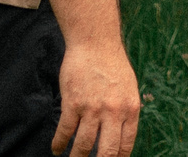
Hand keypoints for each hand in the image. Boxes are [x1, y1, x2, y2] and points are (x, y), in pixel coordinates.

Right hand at [51, 38, 141, 156]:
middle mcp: (113, 111)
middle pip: (107, 152)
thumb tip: (120, 139)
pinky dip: (59, 144)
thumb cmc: (113, 66)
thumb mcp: (129, 89)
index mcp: (130, 109)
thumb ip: (125, 113)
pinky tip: (56, 149)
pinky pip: (65, 131)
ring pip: (83, 146)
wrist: (95, 42)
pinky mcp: (73, 103)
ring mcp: (92, 108)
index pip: (125, 146)